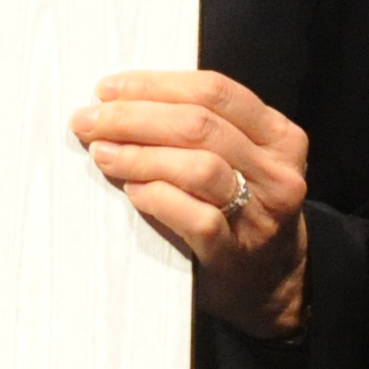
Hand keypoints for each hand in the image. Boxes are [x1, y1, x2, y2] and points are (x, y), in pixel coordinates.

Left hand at [70, 71, 309, 339]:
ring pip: (199, 167)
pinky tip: (132, 192)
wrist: (271, 284)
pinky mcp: (236, 252)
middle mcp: (277, 172)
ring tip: (101, 153)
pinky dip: (157, 198)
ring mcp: (260, 214)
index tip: (108, 89)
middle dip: (135, 117)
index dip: (155, 85)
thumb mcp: (241, 160)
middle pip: (199, 125)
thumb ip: (203, 130)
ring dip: (140, 155)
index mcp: (278, 136)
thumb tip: (121, 101)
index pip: (213, 91)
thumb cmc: (241, 210)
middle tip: (89, 121)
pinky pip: (195, 217)